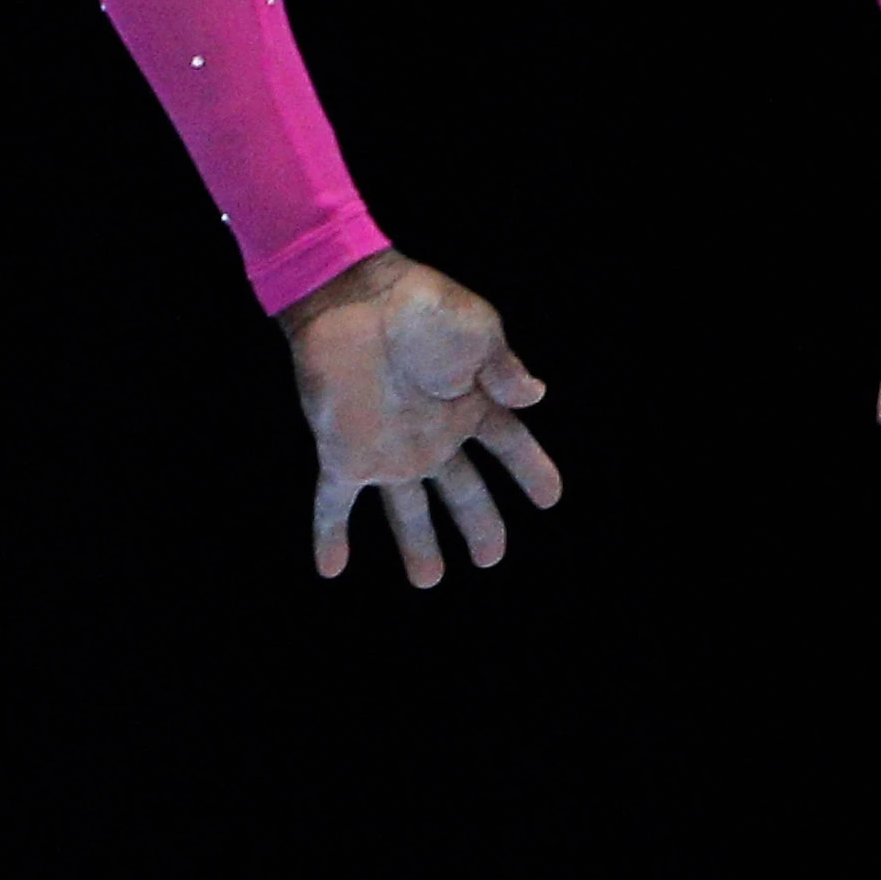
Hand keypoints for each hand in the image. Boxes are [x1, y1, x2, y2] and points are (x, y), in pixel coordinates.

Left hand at [278, 249, 562, 585]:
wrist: (352, 298)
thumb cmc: (420, 308)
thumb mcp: (478, 330)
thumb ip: (505, 368)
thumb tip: (535, 396)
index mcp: (468, 402)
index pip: (508, 446)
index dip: (530, 471)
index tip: (550, 499)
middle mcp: (430, 434)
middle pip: (461, 490)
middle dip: (477, 523)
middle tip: (490, 558)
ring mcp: (387, 448)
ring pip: (405, 508)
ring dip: (416, 543)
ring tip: (428, 580)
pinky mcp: (345, 454)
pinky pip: (335, 502)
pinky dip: (330, 535)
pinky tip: (330, 569)